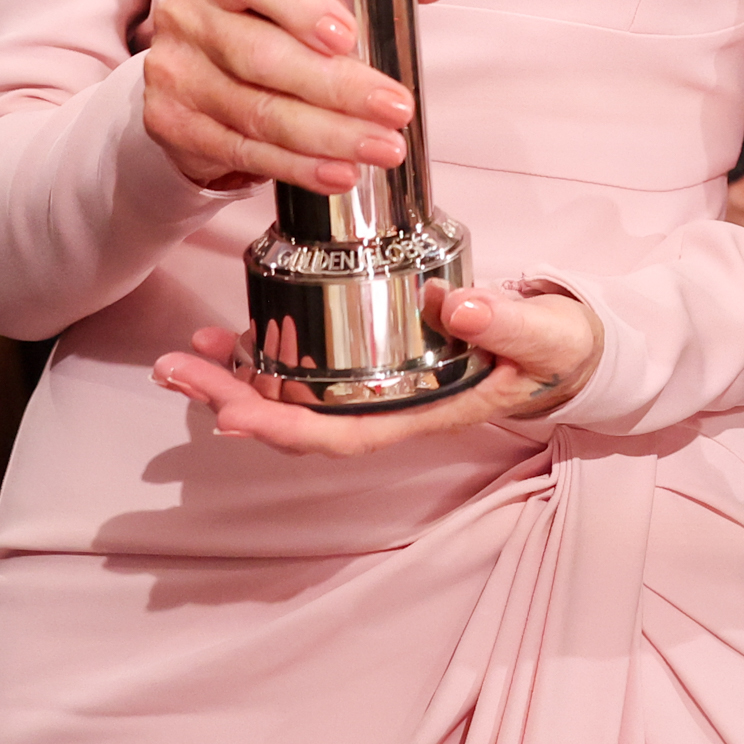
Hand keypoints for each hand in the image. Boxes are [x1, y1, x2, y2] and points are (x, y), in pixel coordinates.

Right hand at [143, 0, 460, 193]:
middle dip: (338, 88)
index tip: (348, 35)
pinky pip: (244, 150)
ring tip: (382, 147)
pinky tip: (337, 172)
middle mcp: (188, 12)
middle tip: (395, 107)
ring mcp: (176, 71)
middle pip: (263, 56)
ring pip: (258, 112)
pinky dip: (297, 166)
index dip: (298, 6)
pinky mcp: (174, 124)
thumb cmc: (263, 15)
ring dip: (328, 137)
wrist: (197, 65)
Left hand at [154, 279, 601, 453]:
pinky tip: (230, 336)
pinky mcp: (374, 358)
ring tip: (184, 357)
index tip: (231, 416)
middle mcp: (389, 408)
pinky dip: (265, 356)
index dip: (283, 431)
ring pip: (293, 398)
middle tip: (176, 370)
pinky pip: (309, 370)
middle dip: (233, 400)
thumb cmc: (554, 348)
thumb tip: (450, 307)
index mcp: (423, 413)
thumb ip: (507, 321)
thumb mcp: (543, 334)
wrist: (567, 348)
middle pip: (297, 421)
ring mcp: (377, 387)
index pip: (342, 436)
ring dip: (236, 381)